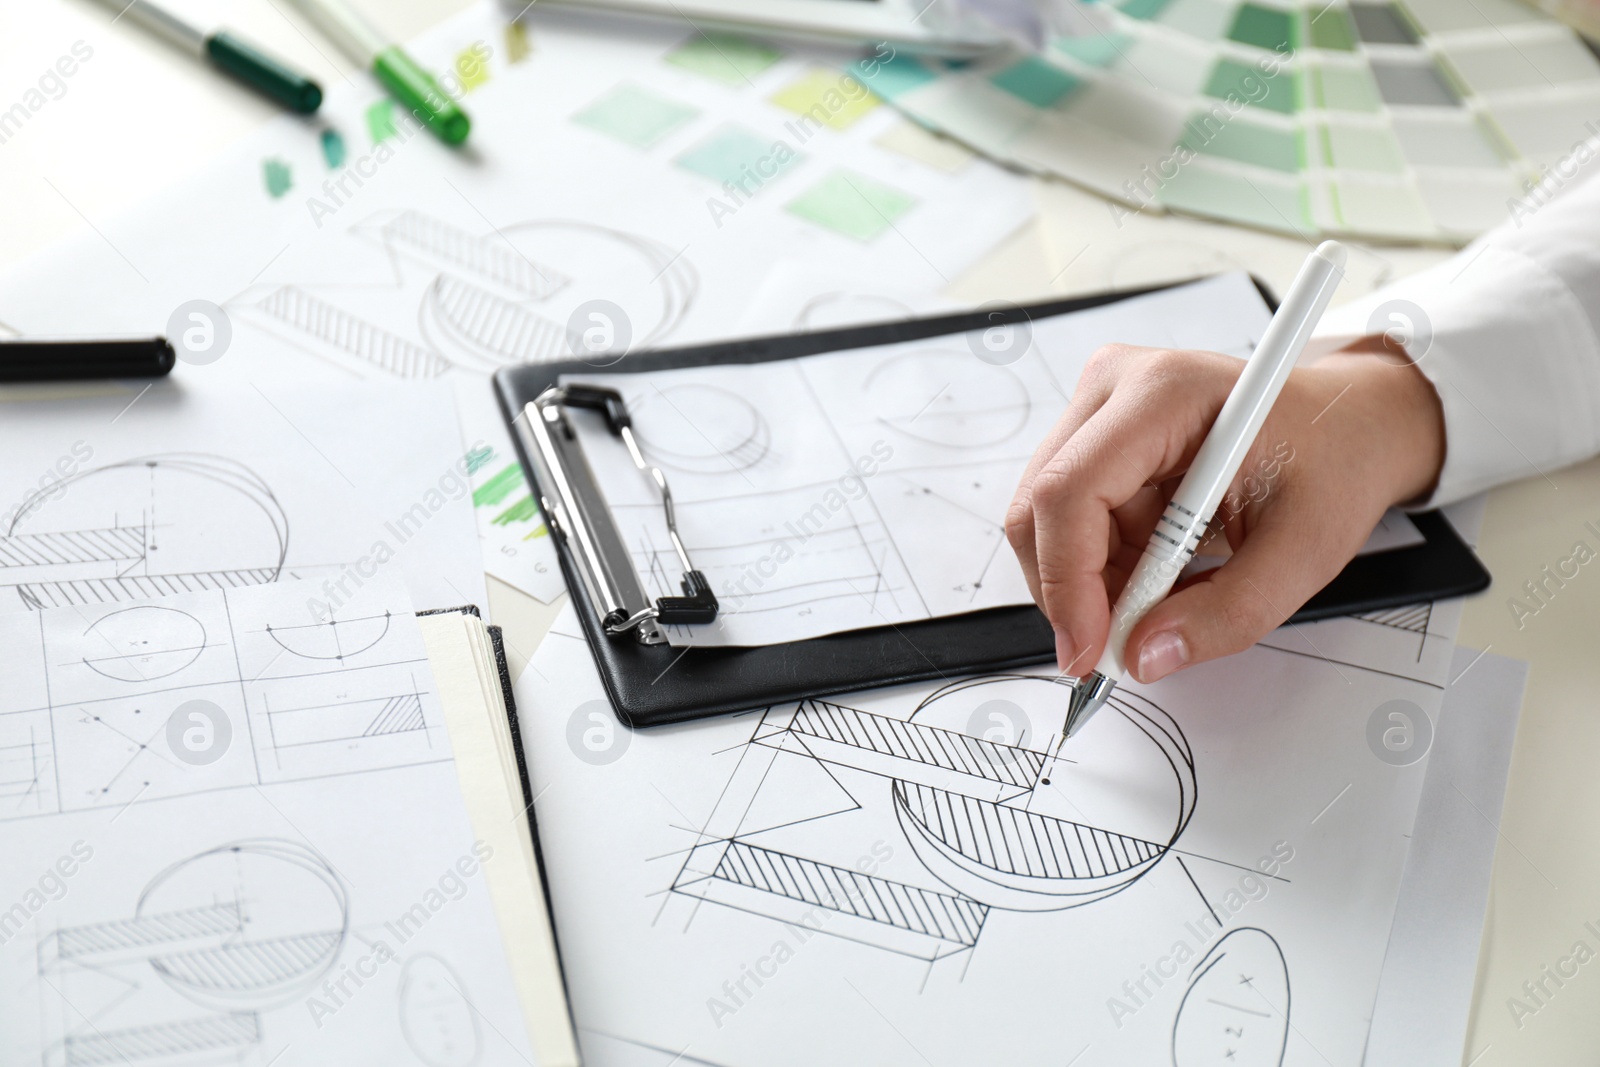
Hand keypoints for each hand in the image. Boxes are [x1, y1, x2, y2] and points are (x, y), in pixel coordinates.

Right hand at [1005, 339, 1445, 682]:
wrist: (1343, 426)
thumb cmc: (1330, 462)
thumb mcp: (1303, 552)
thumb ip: (1227, 613)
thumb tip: (1146, 654)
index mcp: (1167, 392)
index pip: (1072, 490)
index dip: (1068, 580)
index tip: (1090, 649)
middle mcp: (1117, 386)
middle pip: (1041, 506)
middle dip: (1071, 591)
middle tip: (1121, 645)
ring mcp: (1098, 407)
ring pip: (1045, 520)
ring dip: (1089, 580)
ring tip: (1162, 595)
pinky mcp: (1093, 435)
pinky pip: (1066, 520)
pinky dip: (1099, 565)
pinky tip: (1155, 568)